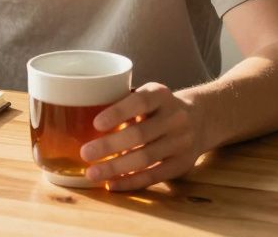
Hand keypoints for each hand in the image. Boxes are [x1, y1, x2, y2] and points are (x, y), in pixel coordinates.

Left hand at [78, 82, 203, 190]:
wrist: (201, 118)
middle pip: (141, 134)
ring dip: (116, 168)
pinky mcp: (182, 164)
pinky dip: (130, 182)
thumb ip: (121, 103)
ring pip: (146, 158)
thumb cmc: (157, 107)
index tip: (96, 123)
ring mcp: (181, 142)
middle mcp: (175, 117)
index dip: (118, 112)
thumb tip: (77, 116)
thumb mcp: (146, 95)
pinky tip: (111, 184)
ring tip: (92, 173)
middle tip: (85, 153)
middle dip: (110, 146)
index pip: (140, 102)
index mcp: (161, 95)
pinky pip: (154, 176)